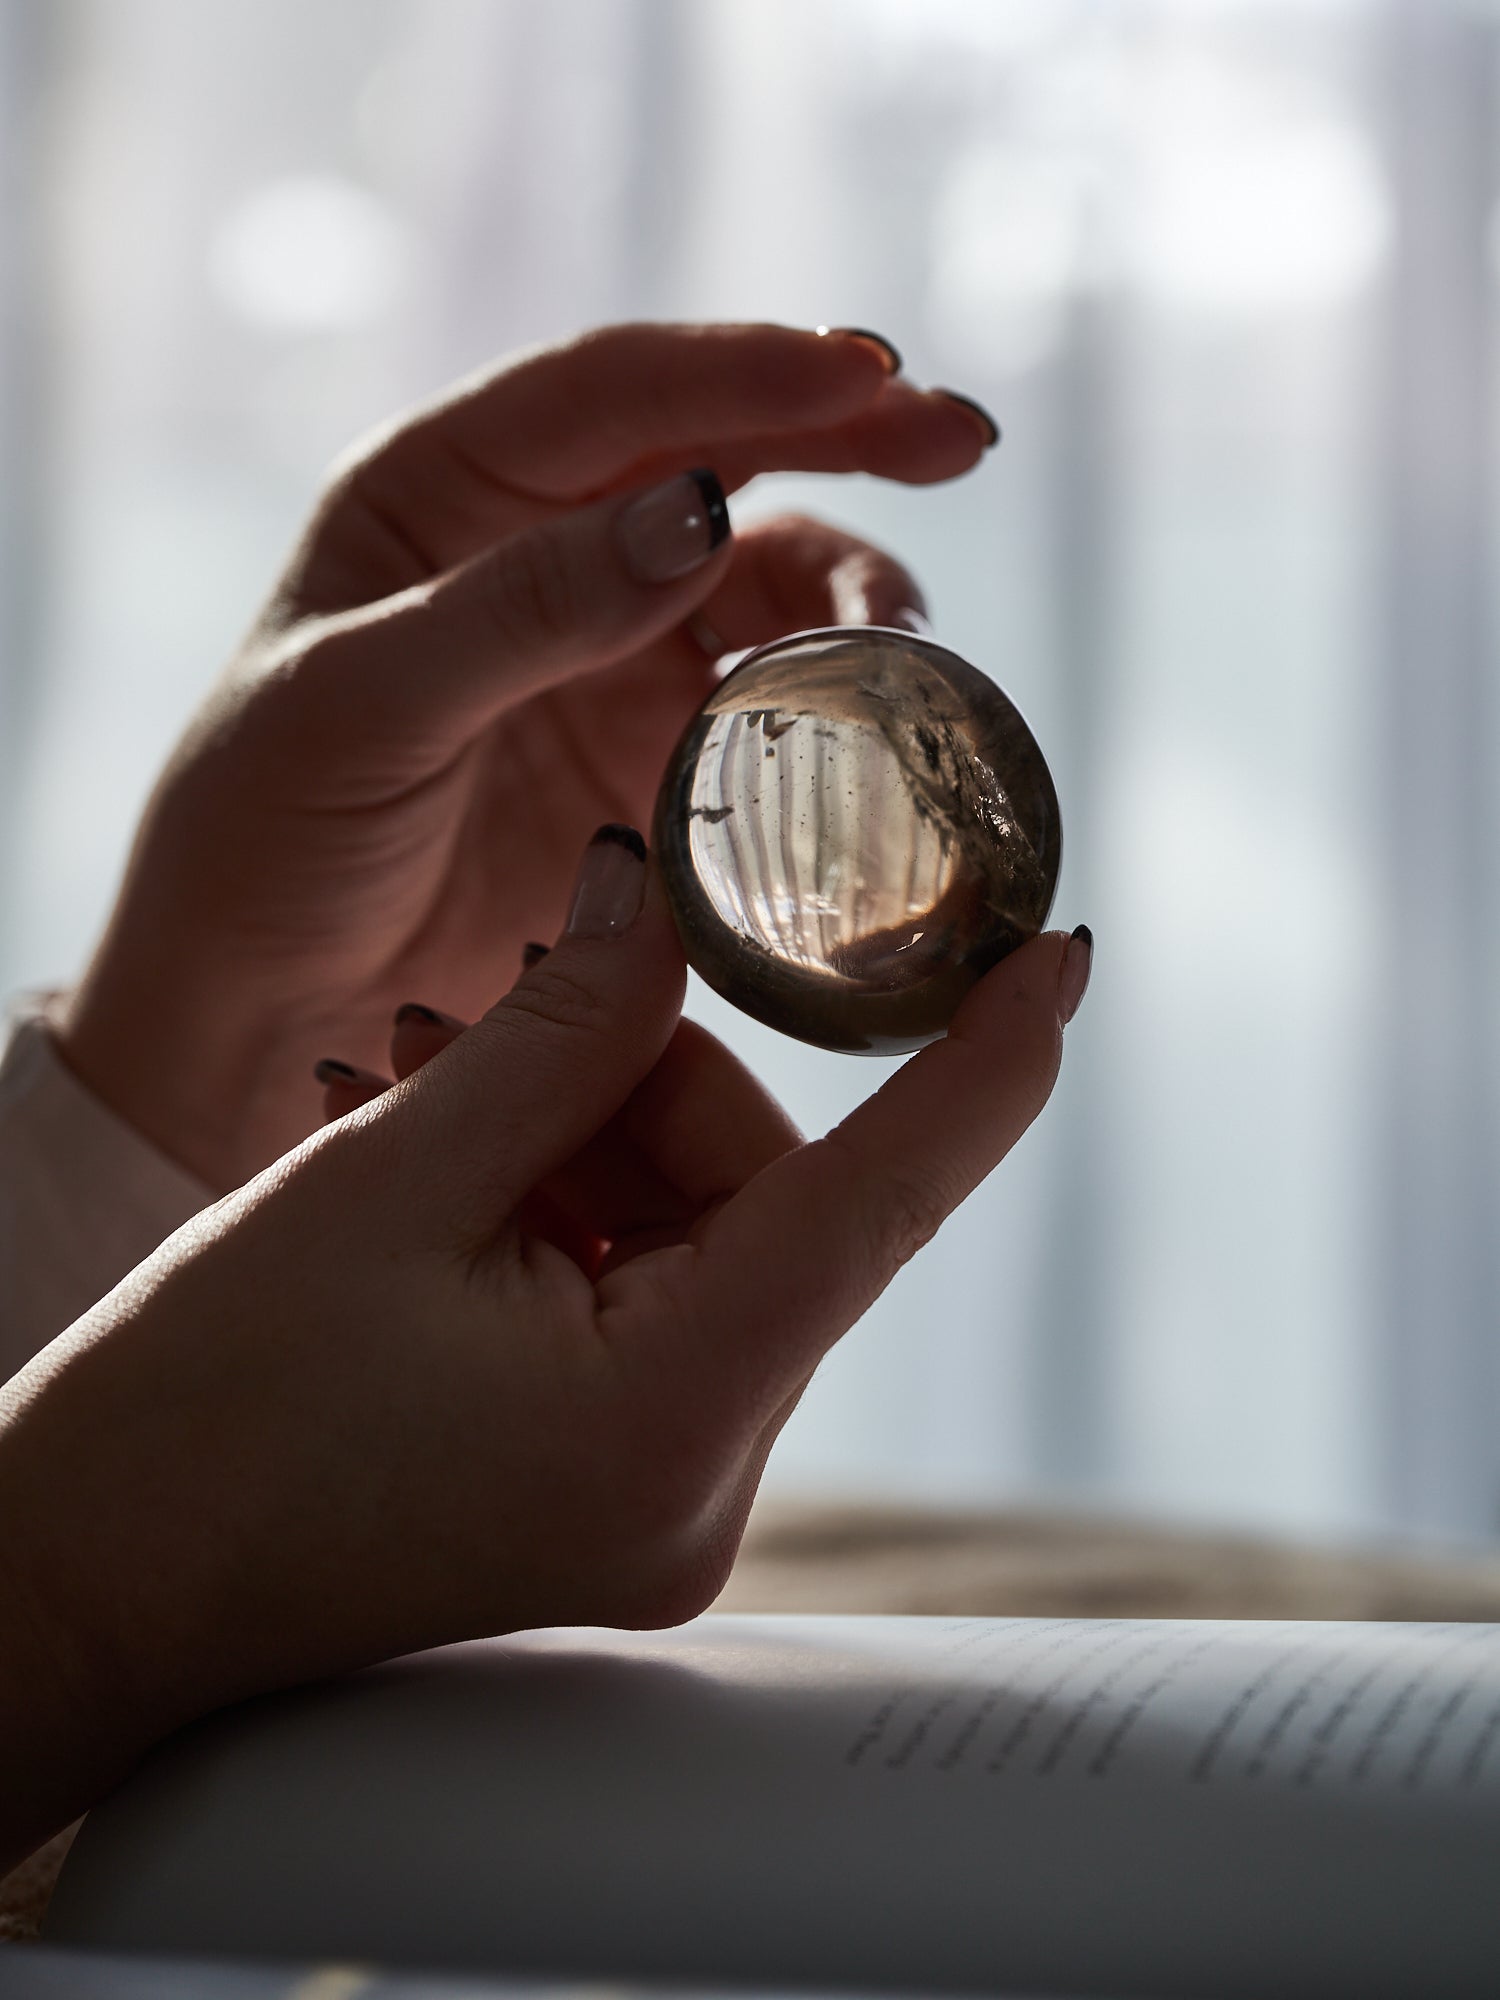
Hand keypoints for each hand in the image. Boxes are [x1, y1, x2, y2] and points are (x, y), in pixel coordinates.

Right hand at [0, 829, 1087, 1869]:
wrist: (84, 1588)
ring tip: (426, 1082)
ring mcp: (656, 1497)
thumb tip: (661, 904)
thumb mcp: (386, 1183)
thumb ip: (561, 1035)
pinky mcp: (609, 1484)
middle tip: (500, 1008)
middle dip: (647, 1077)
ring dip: (587, 1134)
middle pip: (765, 1202)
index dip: (986, 1066)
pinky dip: (571, 1206)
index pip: (883, 1206)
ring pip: (703, 1237)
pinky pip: (646, 1295)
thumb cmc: (196, 1418)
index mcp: (666, 1420)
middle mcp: (694, 1483)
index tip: (1060, 956)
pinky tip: (450, 1153)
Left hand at [55, 322, 995, 1190]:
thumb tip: (701, 511)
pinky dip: (834, 707)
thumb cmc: (261, 836)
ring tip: (904, 639)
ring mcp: (605, 658)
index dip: (746, 371)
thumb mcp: (365, 704)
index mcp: (441, 494)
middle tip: (958, 436)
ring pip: (761, 587)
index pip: (614, 393)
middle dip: (845, 435)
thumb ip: (526, 607)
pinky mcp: (650, 764)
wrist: (257, 1010)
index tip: (870, 372)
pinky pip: (768, 712)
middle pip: (717, 458)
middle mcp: (538, 556)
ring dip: (845, 593)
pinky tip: (879, 719)